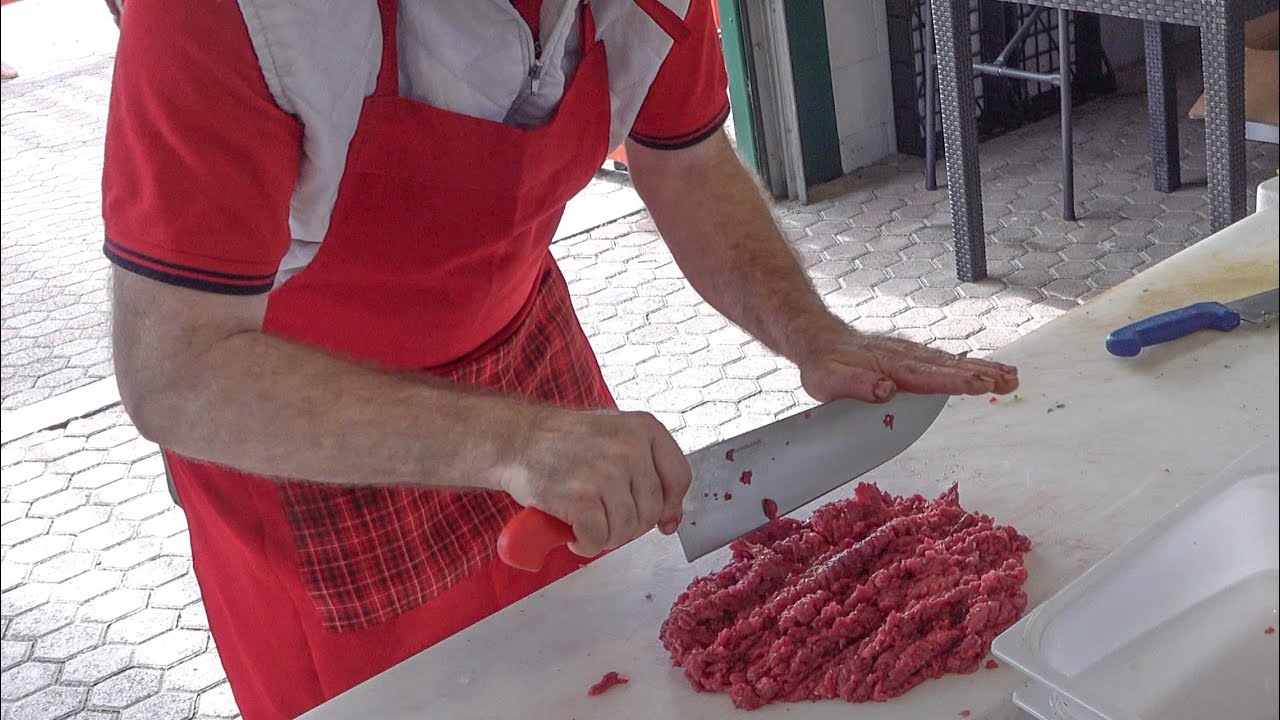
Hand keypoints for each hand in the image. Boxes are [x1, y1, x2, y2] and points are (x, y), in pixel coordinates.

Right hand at [501, 408, 691, 557]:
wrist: (517, 440)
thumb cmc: (564, 442)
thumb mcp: (615, 436)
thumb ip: (646, 467)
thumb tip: (670, 518)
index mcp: (643, 428)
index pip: (679, 477)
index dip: (671, 506)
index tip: (662, 520)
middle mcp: (629, 448)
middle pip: (651, 511)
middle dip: (630, 526)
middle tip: (605, 520)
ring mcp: (605, 473)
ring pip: (626, 530)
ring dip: (606, 538)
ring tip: (587, 524)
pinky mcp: (581, 497)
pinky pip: (598, 539)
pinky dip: (585, 546)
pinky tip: (574, 535)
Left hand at [796, 325, 1018, 402]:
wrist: (819, 339)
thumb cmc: (824, 366)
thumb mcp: (829, 380)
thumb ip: (856, 385)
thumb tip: (885, 391)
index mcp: (890, 366)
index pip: (927, 376)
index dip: (955, 381)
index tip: (981, 384)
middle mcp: (906, 357)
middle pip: (949, 366)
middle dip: (981, 373)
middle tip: (1010, 380)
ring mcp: (911, 354)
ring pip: (952, 362)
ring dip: (983, 369)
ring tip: (1012, 377)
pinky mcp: (912, 356)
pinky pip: (945, 362)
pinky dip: (969, 366)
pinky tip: (988, 371)